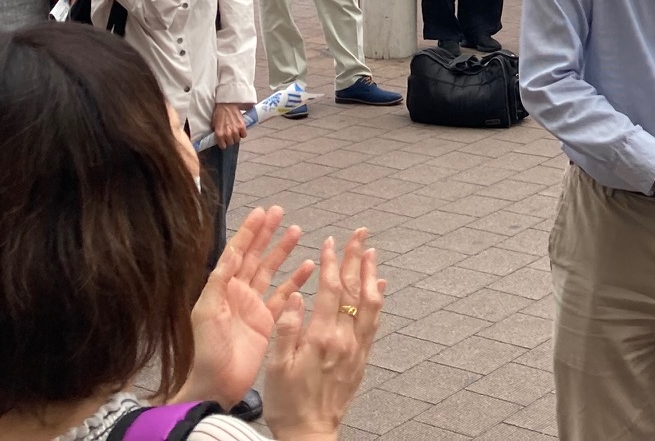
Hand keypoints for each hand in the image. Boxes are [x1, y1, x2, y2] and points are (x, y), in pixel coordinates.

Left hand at [182, 205, 314, 409]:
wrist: (215, 385)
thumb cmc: (205, 350)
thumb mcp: (207, 312)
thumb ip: (220, 281)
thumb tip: (232, 250)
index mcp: (222, 288)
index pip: (237, 252)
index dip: (249, 232)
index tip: (262, 212)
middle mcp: (238, 292)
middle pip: (255, 256)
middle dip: (267, 234)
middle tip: (280, 213)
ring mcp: (254, 306)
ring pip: (271, 272)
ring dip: (282, 252)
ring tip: (296, 231)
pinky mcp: (267, 322)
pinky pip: (283, 296)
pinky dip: (295, 281)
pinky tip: (308, 267)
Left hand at [213, 102, 250, 148]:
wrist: (227, 104)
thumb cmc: (219, 112)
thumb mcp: (213, 123)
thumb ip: (216, 131)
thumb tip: (218, 136)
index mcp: (219, 134)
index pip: (223, 146)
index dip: (223, 144)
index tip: (224, 142)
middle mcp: (227, 134)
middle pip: (231, 143)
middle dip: (230, 140)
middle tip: (230, 135)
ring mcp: (235, 130)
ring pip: (237, 140)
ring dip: (236, 137)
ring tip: (235, 132)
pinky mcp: (242, 126)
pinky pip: (244, 135)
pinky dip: (242, 133)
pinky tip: (240, 130)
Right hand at [263, 229, 384, 440]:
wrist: (310, 433)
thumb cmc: (288, 402)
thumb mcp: (275, 367)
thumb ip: (287, 329)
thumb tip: (296, 296)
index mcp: (321, 337)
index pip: (330, 290)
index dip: (331, 263)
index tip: (330, 242)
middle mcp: (344, 339)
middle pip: (353, 290)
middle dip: (355, 258)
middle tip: (359, 234)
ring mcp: (356, 348)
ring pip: (370, 303)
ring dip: (371, 275)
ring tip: (371, 253)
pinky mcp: (362, 358)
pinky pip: (375, 322)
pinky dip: (378, 300)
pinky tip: (379, 287)